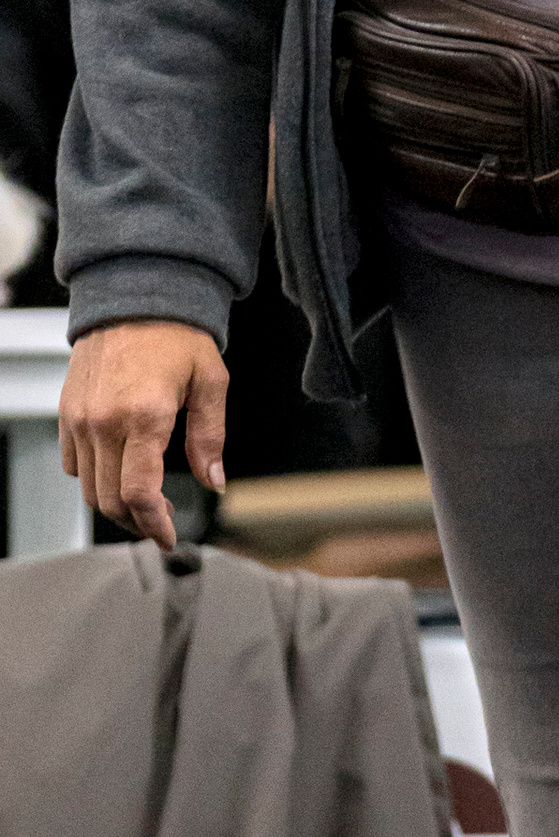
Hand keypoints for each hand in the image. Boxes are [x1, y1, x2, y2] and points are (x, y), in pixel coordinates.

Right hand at [59, 321, 228, 549]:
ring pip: (88, 487)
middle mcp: (104, 422)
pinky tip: (119, 473)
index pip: (138, 493)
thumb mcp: (211, 383)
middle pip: (109, 500)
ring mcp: (80, 419)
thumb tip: (214, 481)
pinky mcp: (67, 413)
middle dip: (137, 522)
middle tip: (160, 525)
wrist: (133, 299)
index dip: (154, 525)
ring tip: (143, 505)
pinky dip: (93, 479)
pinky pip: (73, 464)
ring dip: (114, 506)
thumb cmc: (177, 337)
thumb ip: (211, 437)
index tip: (169, 538)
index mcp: (144, 416)